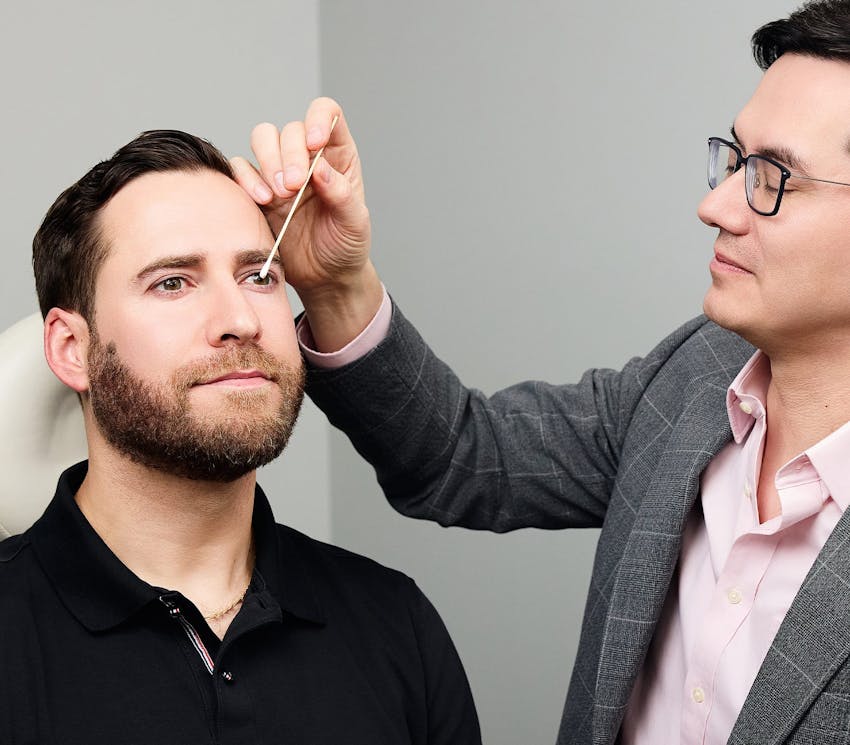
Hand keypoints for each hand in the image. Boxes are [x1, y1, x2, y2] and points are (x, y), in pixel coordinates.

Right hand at [231, 98, 382, 350]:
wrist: (325, 277)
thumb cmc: (346, 246)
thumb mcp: (355, 223)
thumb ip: (342, 195)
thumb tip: (320, 168)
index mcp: (338, 155)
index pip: (327, 113)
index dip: (317, 119)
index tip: (314, 144)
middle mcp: (307, 157)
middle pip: (289, 129)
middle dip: (288, 154)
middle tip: (293, 187)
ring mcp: (280, 171)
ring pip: (263, 139)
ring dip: (267, 162)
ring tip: (278, 195)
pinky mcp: (258, 190)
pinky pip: (241, 167)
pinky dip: (247, 179)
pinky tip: (262, 200)